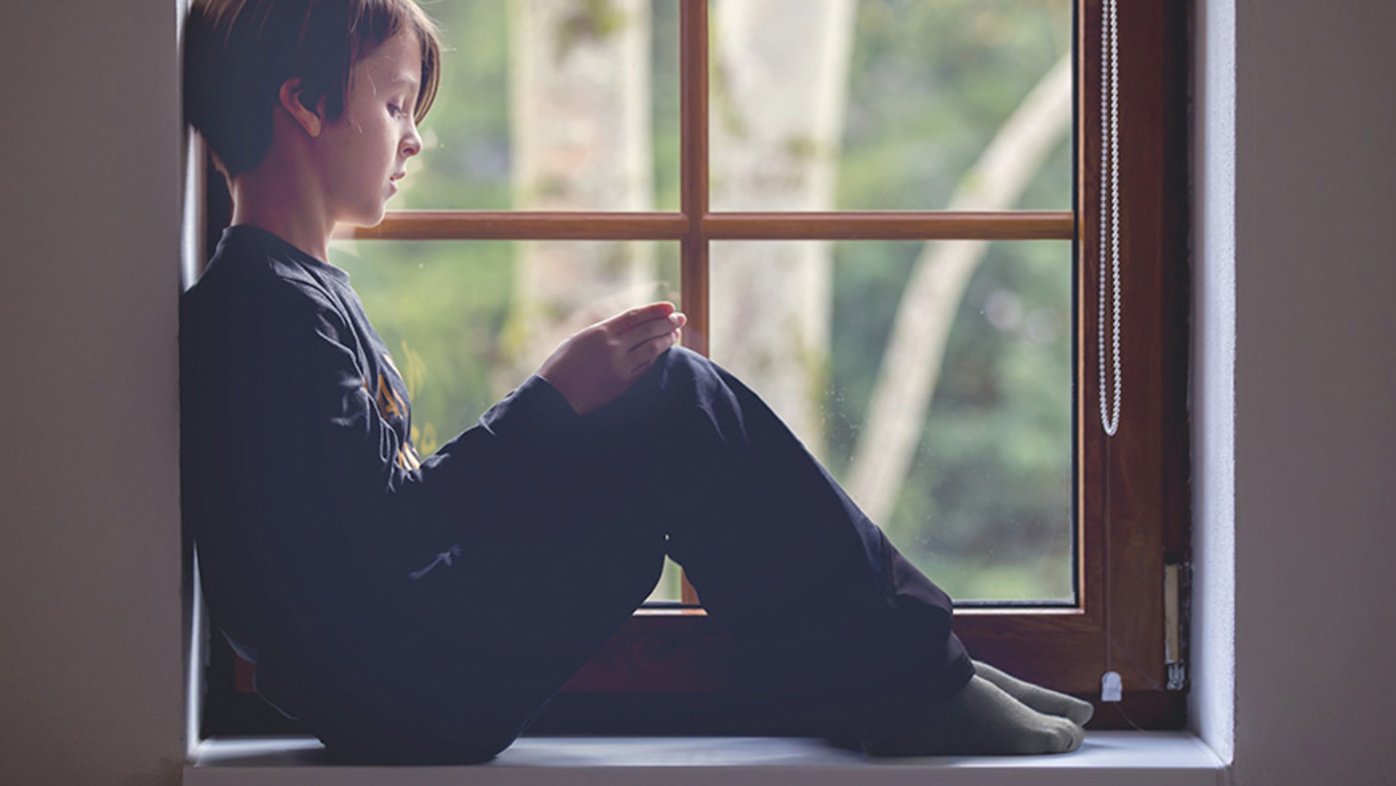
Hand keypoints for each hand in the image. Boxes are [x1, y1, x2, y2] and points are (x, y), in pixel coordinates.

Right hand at [537, 301, 686, 414]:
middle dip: (667, 323)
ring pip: (651, 349)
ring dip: (666, 340)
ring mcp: (620, 367)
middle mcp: (612, 348)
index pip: (635, 316)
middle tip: (680, 318)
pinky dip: (656, 358)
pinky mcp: (623, 384)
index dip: (655, 310)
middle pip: (647, 330)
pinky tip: (662, 352)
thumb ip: (602, 332)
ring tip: (675, 333)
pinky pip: (645, 368)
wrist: (554, 398)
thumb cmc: (559, 367)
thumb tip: (624, 327)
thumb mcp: (577, 340)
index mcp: (600, 333)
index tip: (669, 307)